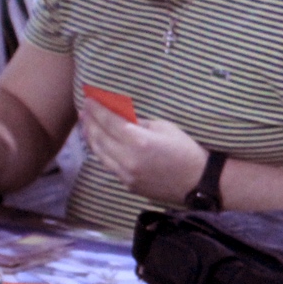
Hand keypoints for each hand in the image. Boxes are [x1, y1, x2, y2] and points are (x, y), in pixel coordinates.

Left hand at [78, 101, 208, 204]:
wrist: (198, 182)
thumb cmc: (186, 150)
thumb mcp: (165, 128)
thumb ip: (139, 123)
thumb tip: (121, 116)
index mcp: (139, 141)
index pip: (110, 121)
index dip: (97, 109)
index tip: (89, 99)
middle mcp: (128, 159)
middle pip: (100, 138)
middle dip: (90, 122)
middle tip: (84, 110)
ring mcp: (126, 175)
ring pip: (100, 154)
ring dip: (91, 138)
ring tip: (86, 125)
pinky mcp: (128, 184)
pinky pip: (109, 165)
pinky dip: (102, 152)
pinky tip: (99, 143)